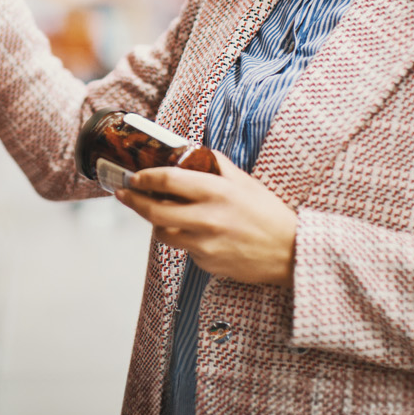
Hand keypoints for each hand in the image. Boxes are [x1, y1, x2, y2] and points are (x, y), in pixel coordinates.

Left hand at [116, 152, 297, 285]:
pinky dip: (183, 239)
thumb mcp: (244, 181)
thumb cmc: (268, 214)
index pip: (168, 180)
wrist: (289, 252)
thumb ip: (216, 164)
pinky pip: (183, 249)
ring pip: (163, 233)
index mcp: (216, 191)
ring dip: (156, 222)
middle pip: (154, 211)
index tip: (134, 175)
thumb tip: (191, 151)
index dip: (144, 177)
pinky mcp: (206, 263)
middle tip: (124, 193)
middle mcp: (207, 218)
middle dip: (133, 201)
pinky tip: (198, 233)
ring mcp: (204, 244)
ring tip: (160, 212)